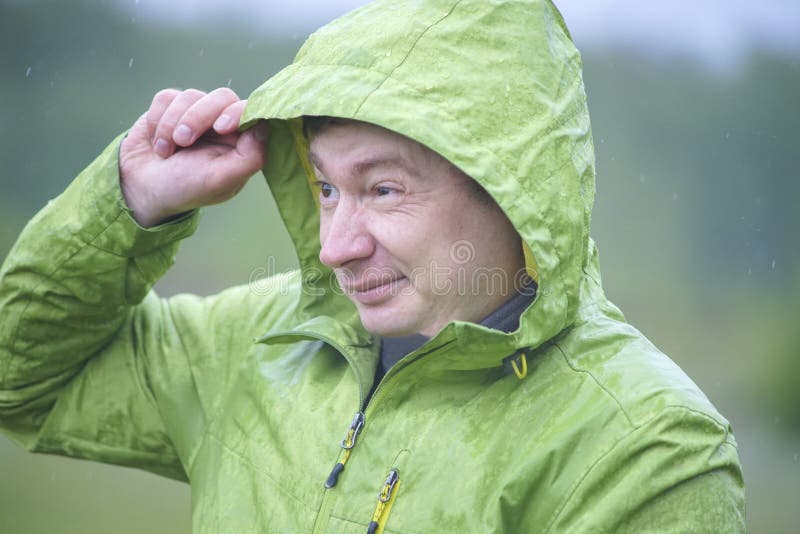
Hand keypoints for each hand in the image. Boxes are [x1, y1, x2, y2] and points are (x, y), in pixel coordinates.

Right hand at [119, 88, 267, 226]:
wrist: (141, 189)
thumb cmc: (185, 188)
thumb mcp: (220, 180)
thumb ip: (249, 158)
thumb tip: (264, 128)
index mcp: (241, 142)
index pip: (250, 112)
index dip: (237, 112)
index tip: (221, 127)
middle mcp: (222, 124)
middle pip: (222, 96)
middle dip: (198, 117)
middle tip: (183, 141)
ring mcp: (197, 113)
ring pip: (190, 95)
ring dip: (171, 124)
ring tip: (166, 152)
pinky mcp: (171, 107)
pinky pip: (166, 98)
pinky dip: (157, 120)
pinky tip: (156, 143)